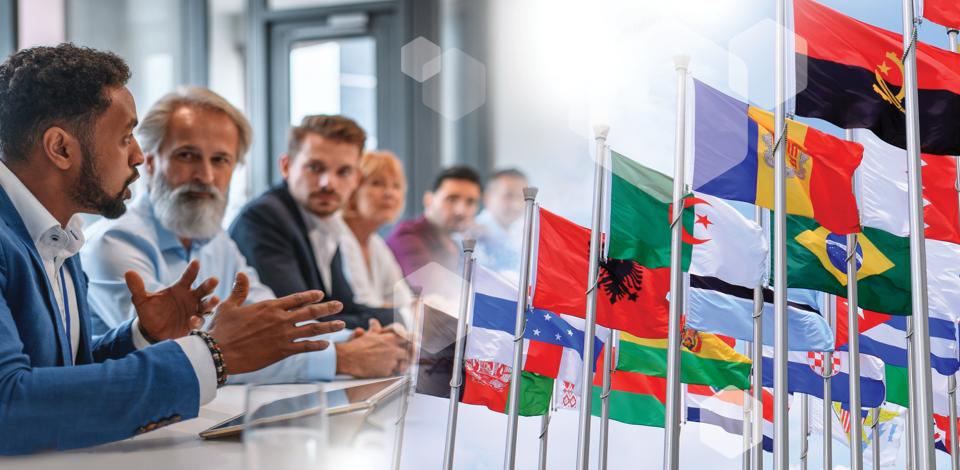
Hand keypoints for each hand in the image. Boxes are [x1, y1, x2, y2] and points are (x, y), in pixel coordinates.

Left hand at [127, 260, 219, 341]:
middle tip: (214, 280)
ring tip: (215, 300)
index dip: (192, 270)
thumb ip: (137, 287)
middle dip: (209, 285)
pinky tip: (192, 320)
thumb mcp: (141, 300)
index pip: (188, 277)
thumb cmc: (150, 313)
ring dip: (211, 302)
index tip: (196, 262)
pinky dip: (197, 320)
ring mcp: (194, 311)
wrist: (151, 332)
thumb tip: (128, 272)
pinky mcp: (194, 324)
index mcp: (180, 288)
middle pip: (203, 289)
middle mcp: (190, 298)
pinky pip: (199, 321)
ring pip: (206, 305)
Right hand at [208, 273, 346, 374]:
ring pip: (312, 329)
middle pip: (310, 311)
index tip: (321, 294)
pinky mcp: (282, 351)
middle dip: (327, 308)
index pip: (296, 298)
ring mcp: (283, 336)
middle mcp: (280, 319)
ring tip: (342, 325)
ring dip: (328, 327)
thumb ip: (239, 290)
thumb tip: (241, 274)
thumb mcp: (229, 306)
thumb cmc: (222, 329)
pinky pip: (304, 347)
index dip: (310, 296)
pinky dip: (317, 345)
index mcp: (269, 306)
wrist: (219, 352)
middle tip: (340, 306)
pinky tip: (327, 345)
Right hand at [337, 319, 412, 377]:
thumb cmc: (358, 346)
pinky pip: (393, 372)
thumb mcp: (369, 334)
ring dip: (399, 364)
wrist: (349, 358)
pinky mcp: (386, 372)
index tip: (415, 344)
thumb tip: (374, 321)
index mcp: (391, 339)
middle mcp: (393, 350)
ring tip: (392, 364)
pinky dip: (389, 372)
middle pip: (410, 353)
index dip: (413, 341)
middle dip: (409, 356)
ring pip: (402, 364)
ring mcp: (391, 361)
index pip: (409, 338)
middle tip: (408, 358)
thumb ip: (375, 328)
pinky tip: (382, 369)